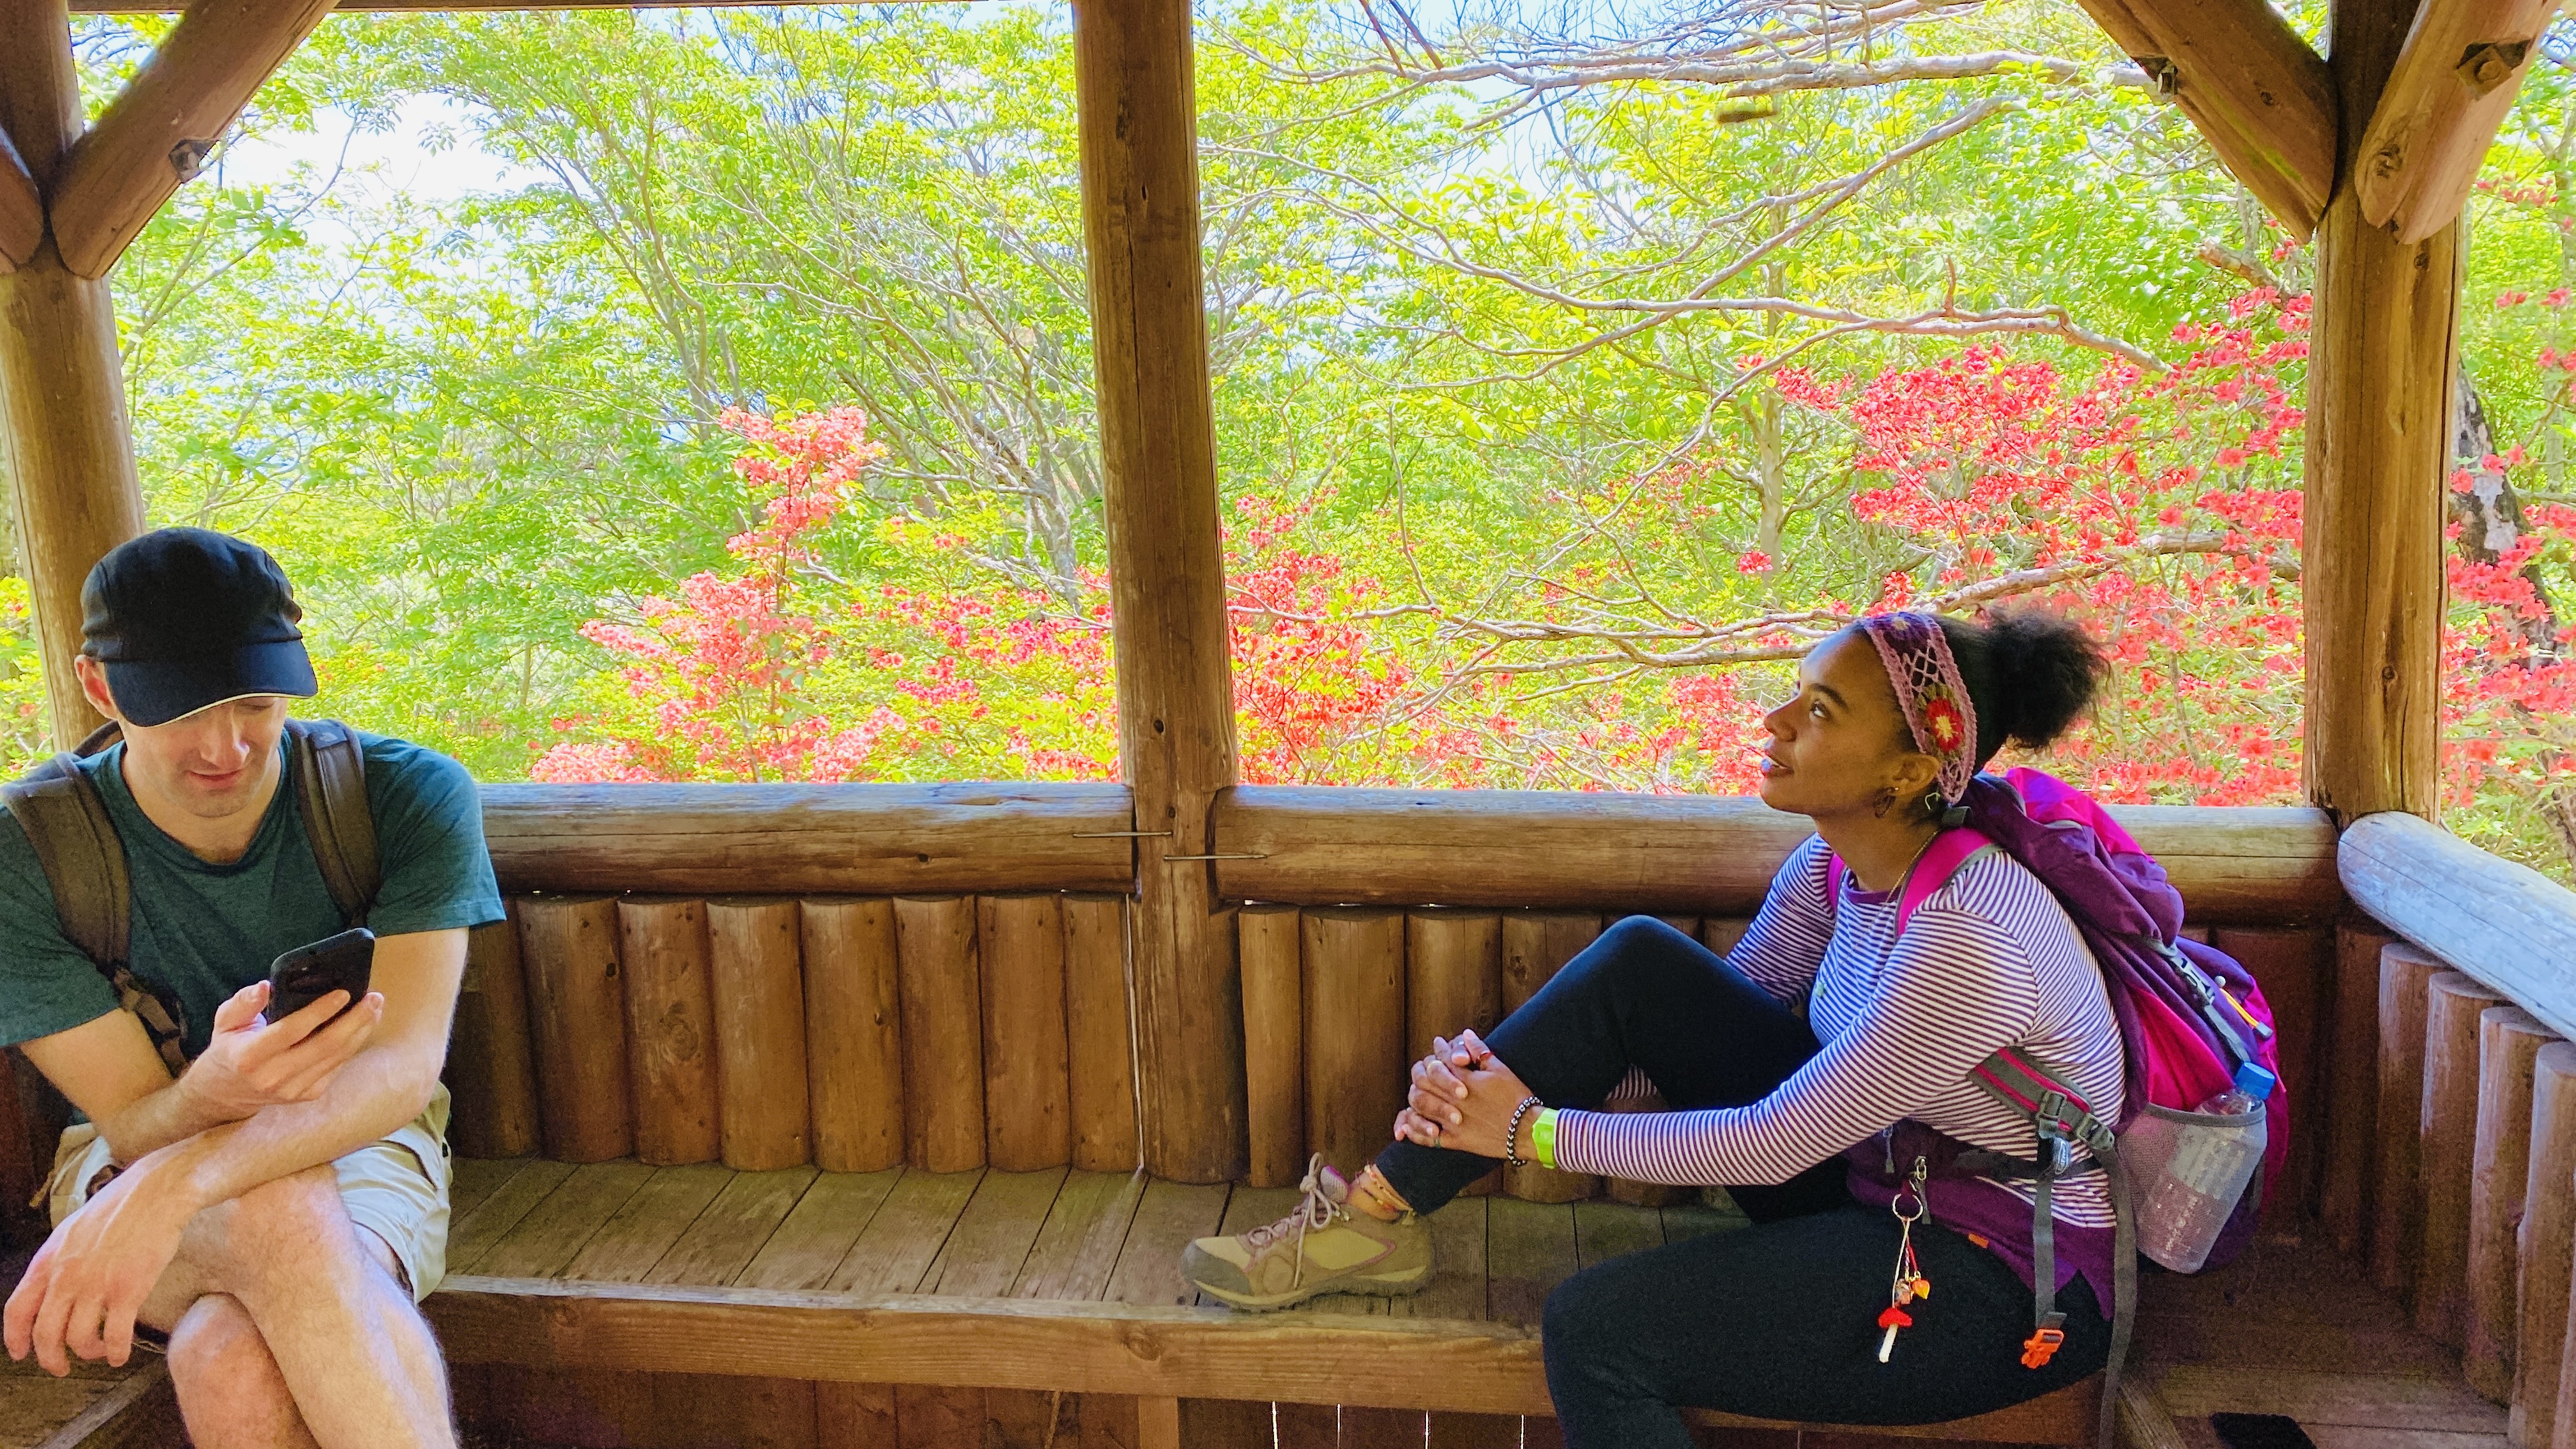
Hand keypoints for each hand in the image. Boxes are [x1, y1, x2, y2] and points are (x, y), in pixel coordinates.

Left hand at [4, 1151, 194, 1372]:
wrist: (156, 1193)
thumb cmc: (120, 1207)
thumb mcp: (72, 1230)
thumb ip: (57, 1261)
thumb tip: (51, 1287)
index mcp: (49, 1260)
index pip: (18, 1310)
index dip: (16, 1338)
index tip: (22, 1353)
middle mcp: (67, 1276)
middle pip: (46, 1334)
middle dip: (51, 1359)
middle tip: (61, 1367)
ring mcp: (97, 1284)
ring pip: (79, 1338)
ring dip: (88, 1353)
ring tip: (99, 1353)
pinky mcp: (128, 1289)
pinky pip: (116, 1334)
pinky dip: (116, 1352)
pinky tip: (121, 1354)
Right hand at [180, 979, 384, 1122]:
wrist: (224, 1093)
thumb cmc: (229, 1048)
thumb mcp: (225, 1022)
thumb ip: (243, 1003)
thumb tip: (266, 986)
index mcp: (250, 1056)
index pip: (292, 1030)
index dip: (321, 1011)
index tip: (344, 992)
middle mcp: (273, 1077)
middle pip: (325, 1045)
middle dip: (355, 1019)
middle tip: (374, 997)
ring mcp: (293, 1090)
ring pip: (337, 1057)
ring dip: (361, 1030)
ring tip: (375, 1008)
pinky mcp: (307, 1095)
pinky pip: (337, 1067)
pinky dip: (353, 1045)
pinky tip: (362, 1026)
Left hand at [1391, 1029, 1535, 1159]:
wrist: (1527, 1130)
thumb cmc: (1517, 1097)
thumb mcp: (1501, 1070)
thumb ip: (1480, 1052)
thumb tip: (1465, 1034)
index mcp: (1466, 1080)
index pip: (1442, 1060)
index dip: (1439, 1051)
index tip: (1437, 1044)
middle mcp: (1455, 1100)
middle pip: (1426, 1081)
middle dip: (1423, 1070)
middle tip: (1425, 1065)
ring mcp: (1453, 1122)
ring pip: (1422, 1105)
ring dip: (1416, 1095)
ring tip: (1417, 1089)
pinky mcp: (1456, 1141)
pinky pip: (1428, 1139)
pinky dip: (1415, 1131)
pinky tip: (1407, 1125)